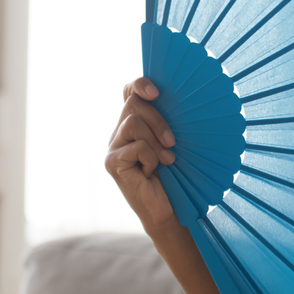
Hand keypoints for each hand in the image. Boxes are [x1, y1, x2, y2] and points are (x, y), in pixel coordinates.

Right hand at [105, 76, 179, 235]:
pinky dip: (150, 158)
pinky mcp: (112, 162)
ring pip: (133, 122)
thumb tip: (181, 98)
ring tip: (166, 159)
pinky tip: (152, 171)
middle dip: (158, 120)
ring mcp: (113, 147)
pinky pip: (135, 146)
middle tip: (173, 142)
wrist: (168, 209)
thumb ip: (169, 121)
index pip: (129, 91)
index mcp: (134, 123)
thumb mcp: (173, 142)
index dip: (140, 84)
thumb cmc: (176, 175)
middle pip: (133, 104)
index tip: (157, 93)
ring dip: (155, 140)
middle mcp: (119, 132)